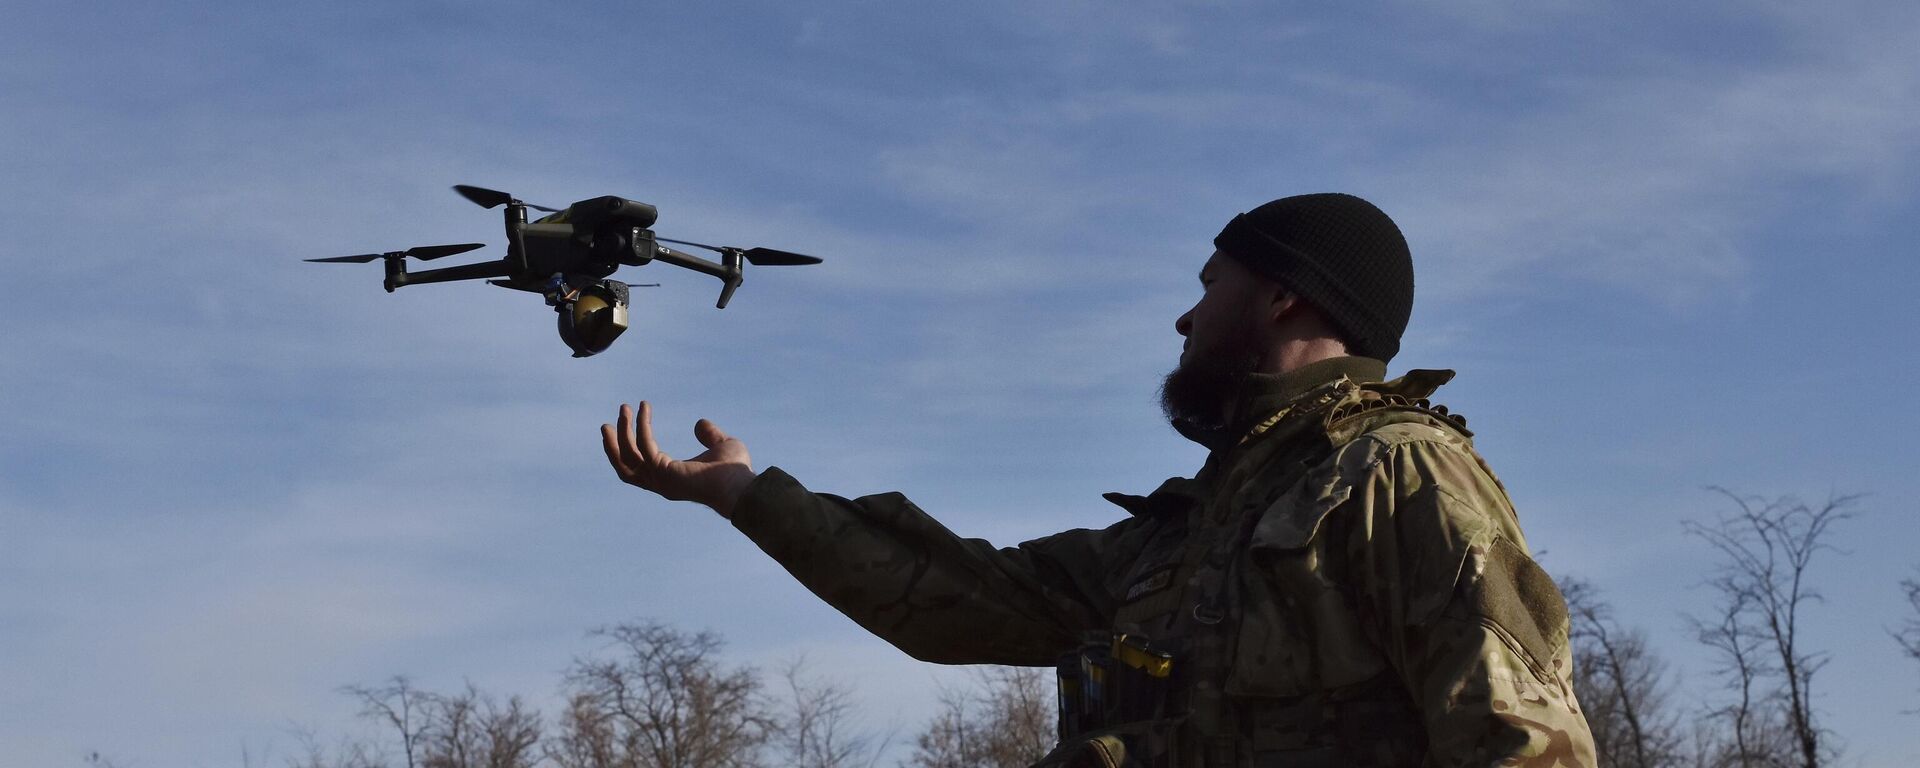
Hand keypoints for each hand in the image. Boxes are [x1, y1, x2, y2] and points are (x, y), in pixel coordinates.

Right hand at [601, 401, 756, 517]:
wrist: (741, 486)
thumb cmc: (735, 471)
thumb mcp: (723, 445)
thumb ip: (710, 435)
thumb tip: (699, 423)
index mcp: (672, 478)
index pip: (643, 464)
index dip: (635, 443)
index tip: (634, 420)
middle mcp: (662, 482)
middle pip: (627, 466)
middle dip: (616, 444)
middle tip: (609, 423)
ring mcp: (661, 480)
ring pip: (629, 457)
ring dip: (621, 434)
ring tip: (622, 410)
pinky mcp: (664, 472)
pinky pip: (646, 446)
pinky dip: (642, 426)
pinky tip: (644, 408)